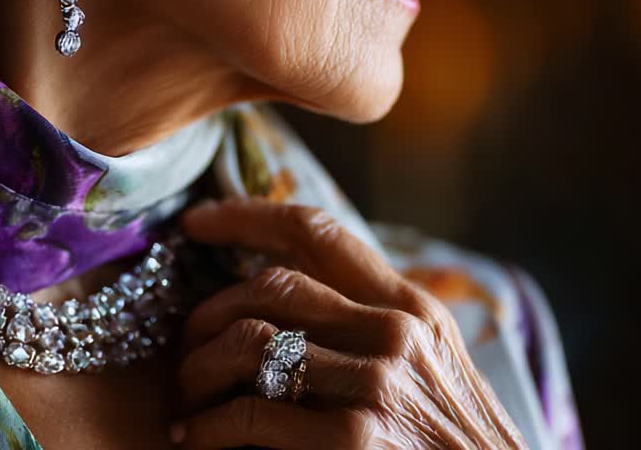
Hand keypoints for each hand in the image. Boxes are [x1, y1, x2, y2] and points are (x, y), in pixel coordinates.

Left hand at [172, 197, 527, 449]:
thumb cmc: (453, 449)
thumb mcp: (430, 369)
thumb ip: (373, 327)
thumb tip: (289, 295)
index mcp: (413, 308)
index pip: (317, 230)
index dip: (248, 215)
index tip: (199, 221)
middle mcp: (397, 332)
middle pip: (270, 283)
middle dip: (209, 312)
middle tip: (186, 346)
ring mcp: (377, 384)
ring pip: (248, 339)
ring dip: (199, 369)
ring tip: (188, 397)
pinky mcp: (354, 439)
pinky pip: (248, 411)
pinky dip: (208, 426)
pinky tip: (196, 439)